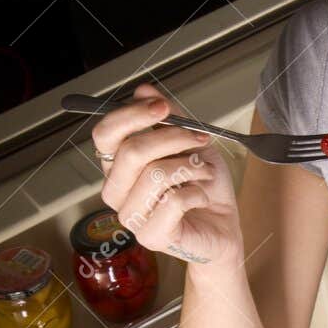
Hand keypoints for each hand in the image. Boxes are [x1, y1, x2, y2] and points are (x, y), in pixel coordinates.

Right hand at [93, 83, 243, 266]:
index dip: (131, 115)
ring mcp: (131, 217)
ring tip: (204, 172)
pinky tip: (202, 197)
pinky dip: (198, 192)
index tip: (162, 106)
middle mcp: (117, 192)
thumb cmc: (203, 187)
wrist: (223, 226)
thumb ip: (167, 119)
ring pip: (154, 175)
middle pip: (131, 152)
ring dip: (191, 166)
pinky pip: (173, 201)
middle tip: (200, 139)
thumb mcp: (190, 142)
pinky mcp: (152, 237)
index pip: (105, 135)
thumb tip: (143, 91)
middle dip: (173, 137)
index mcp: (119, 167)